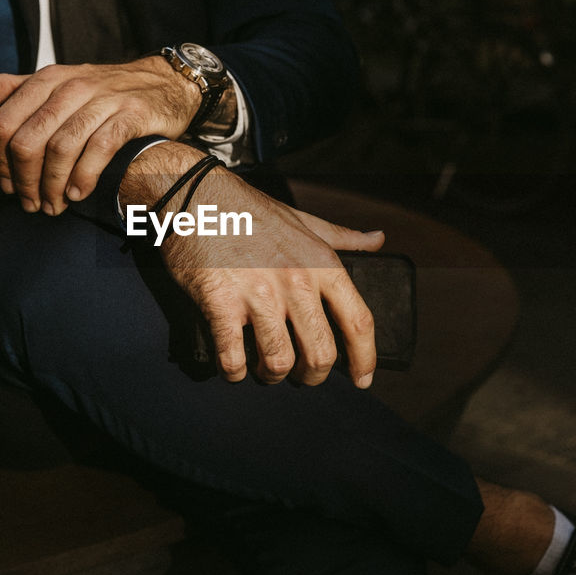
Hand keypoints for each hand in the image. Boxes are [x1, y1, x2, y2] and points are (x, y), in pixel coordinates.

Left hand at [0, 56, 199, 213]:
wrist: (165, 82)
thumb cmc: (105, 91)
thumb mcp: (58, 82)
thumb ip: (13, 89)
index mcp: (48, 79)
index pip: (4, 123)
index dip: (1, 162)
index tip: (9, 187)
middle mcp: (72, 86)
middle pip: (29, 140)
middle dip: (26, 181)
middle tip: (32, 204)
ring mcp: (103, 99)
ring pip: (62, 147)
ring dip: (54, 185)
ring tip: (55, 206)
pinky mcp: (132, 114)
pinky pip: (100, 147)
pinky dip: (85, 175)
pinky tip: (79, 193)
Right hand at [123, 142, 385, 388]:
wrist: (196, 194)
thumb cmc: (251, 210)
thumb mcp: (305, 220)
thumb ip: (343, 236)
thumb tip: (379, 239)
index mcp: (322, 263)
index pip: (359, 321)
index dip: (366, 359)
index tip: (363, 379)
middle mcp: (296, 281)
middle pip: (321, 353)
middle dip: (314, 376)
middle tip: (303, 377)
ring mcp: (258, 294)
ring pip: (278, 361)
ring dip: (272, 376)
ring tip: (265, 371)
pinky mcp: (221, 302)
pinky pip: (233, 357)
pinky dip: (234, 372)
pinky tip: (234, 368)